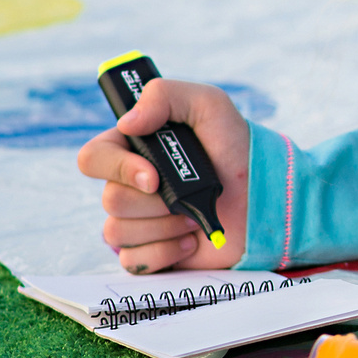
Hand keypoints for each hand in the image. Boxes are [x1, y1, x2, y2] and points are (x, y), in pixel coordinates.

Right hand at [75, 79, 249, 273]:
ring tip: (195, 216)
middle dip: (156, 201)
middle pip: (110, 199)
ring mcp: (138, 221)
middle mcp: (129, 185)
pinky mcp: (150, 252)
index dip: (117, 169)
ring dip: (166, 226)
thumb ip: (165, 95)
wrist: (265, 199)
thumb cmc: (237, 149)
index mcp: (133, 150)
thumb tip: (128, 122)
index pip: (92, 158)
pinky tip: (191, 241)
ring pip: (118, 232)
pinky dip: (165, 252)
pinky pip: (132, 262)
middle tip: (190, 194)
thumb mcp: (209, 105)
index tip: (154, 177)